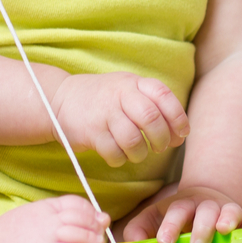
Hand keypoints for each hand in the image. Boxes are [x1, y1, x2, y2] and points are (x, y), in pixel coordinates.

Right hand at [51, 72, 188, 167]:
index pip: (164, 96)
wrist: (60, 98)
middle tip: (160, 147)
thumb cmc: (104, 99)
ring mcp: (104, 113)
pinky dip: (120, 159)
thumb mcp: (127, 90)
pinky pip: (114, 153)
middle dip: (161, 139)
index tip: (181, 134)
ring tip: (137, 153)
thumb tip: (179, 135)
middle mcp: (119, 95)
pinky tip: (118, 155)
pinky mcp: (90, 132)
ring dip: (141, 153)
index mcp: (133, 83)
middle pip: (151, 119)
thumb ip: (153, 106)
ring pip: (133, 140)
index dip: (178, 118)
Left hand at [123, 185, 241, 242]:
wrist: (206, 198)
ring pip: (229, 211)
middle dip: (200, 227)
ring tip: (225, 230)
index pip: (175, 212)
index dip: (170, 225)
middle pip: (204, 212)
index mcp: (182, 206)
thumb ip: (140, 228)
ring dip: (228, 219)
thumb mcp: (156, 217)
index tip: (164, 241)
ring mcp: (226, 210)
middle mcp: (205, 206)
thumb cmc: (178, 215)